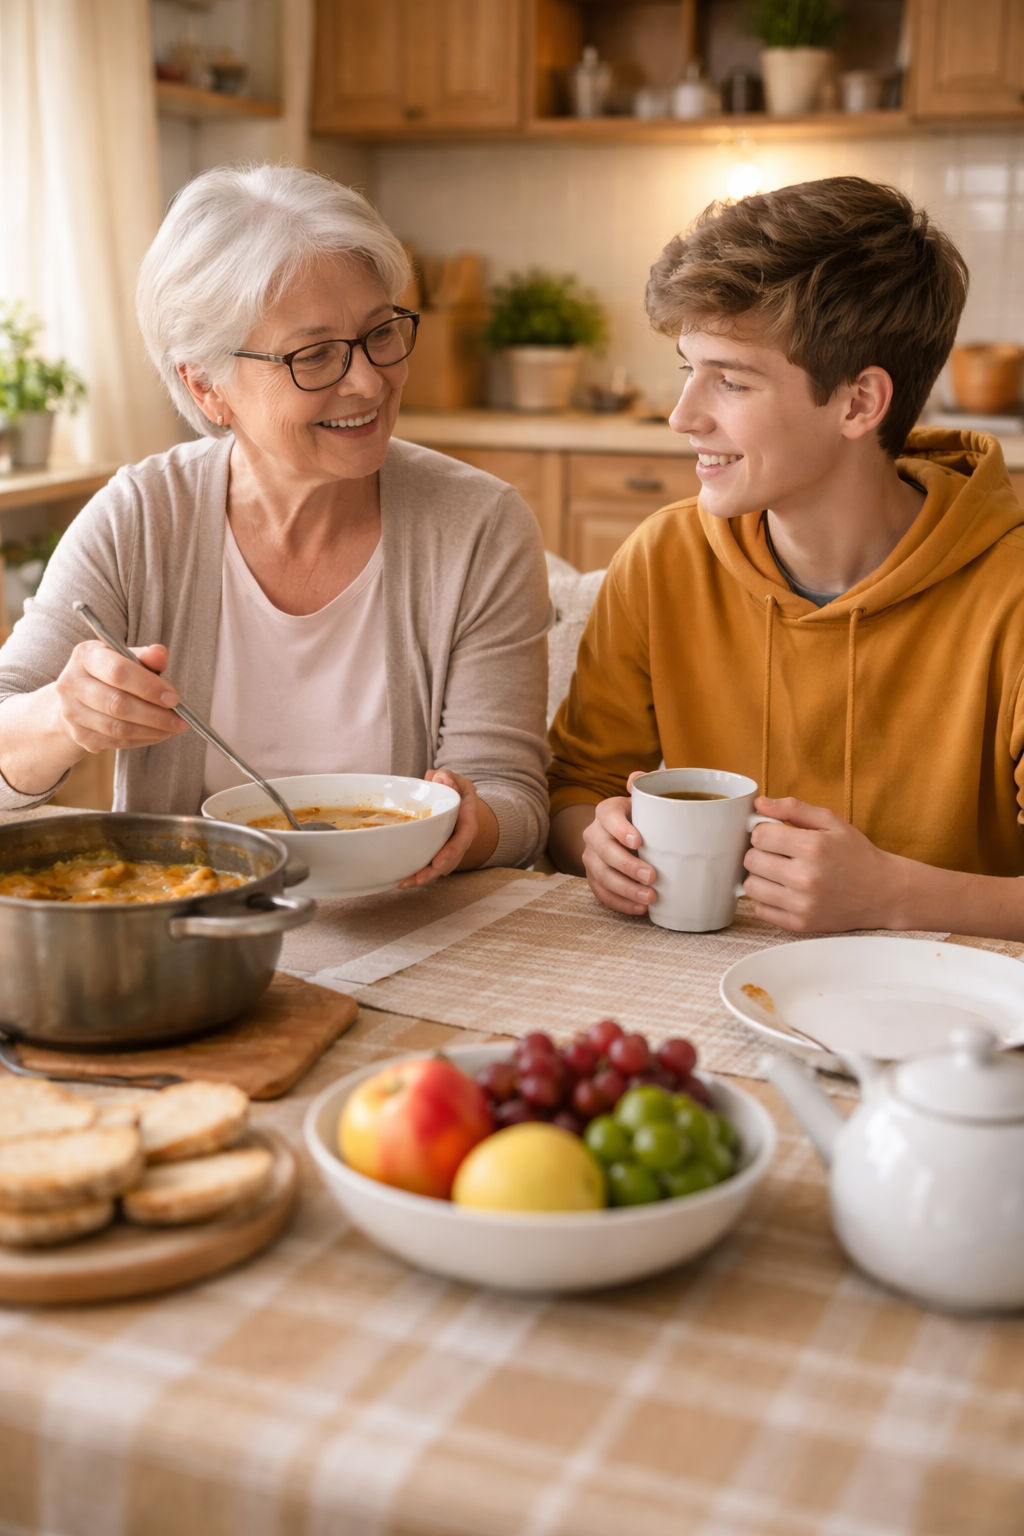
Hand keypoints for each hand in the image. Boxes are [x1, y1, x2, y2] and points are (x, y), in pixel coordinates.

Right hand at [53, 641, 188, 755]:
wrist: (79, 698)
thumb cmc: (110, 673)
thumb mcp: (126, 657)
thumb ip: (146, 656)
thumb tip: (160, 655)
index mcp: (85, 656)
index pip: (118, 672)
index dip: (149, 687)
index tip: (174, 698)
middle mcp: (71, 683)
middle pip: (117, 704)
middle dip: (155, 714)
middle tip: (180, 720)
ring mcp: (72, 712)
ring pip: (118, 727)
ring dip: (152, 730)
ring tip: (173, 728)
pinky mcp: (79, 736)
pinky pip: (116, 742)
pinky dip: (143, 739)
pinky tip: (158, 734)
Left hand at [397, 769, 498, 888]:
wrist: (454, 796)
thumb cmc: (452, 786)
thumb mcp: (453, 778)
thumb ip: (447, 778)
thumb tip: (443, 779)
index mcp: (468, 818)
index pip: (464, 836)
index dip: (452, 851)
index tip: (438, 863)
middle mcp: (462, 836)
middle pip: (452, 858)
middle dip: (434, 871)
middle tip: (416, 879)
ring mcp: (451, 845)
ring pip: (441, 866)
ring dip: (424, 876)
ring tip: (404, 883)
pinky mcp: (439, 850)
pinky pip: (432, 864)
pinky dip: (419, 872)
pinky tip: (402, 879)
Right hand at [581, 770, 656, 915]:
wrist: (623, 836)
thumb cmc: (641, 819)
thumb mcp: (643, 802)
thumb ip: (645, 788)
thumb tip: (637, 778)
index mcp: (606, 812)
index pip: (608, 817)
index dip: (620, 829)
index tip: (638, 840)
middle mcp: (593, 834)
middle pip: (604, 851)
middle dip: (627, 866)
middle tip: (652, 876)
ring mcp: (591, 859)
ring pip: (602, 876)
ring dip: (626, 889)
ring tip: (650, 898)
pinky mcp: (593, 879)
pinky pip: (602, 894)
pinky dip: (621, 903)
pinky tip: (641, 909)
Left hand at [742, 795, 897, 930]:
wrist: (883, 893)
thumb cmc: (855, 854)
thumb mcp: (831, 822)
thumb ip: (794, 809)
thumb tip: (760, 803)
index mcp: (813, 847)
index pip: (759, 835)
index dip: (763, 831)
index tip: (775, 834)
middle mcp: (805, 877)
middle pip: (751, 860)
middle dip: (759, 852)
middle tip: (776, 853)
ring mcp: (802, 904)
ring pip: (751, 886)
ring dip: (759, 876)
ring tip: (778, 871)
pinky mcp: (799, 924)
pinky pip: (760, 909)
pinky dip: (766, 899)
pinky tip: (783, 890)